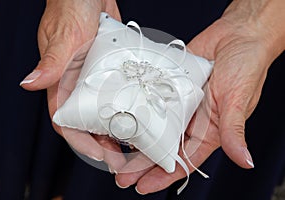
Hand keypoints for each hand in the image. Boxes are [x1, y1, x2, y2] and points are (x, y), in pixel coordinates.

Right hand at [20, 0, 125, 170]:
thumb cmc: (71, 7)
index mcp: (61, 81)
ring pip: (103, 109)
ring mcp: (94, 76)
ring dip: (116, 126)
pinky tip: (140, 111)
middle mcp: (77, 82)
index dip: (81, 141)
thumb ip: (51, 62)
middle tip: (123, 155)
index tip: (100, 154)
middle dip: (102, 141)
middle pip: (87, 121)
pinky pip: (116, 92)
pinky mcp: (108, 67)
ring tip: (134, 140)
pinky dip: (126, 104)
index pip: (66, 120)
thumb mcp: (65, 36)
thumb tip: (30, 84)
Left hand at [115, 0, 284, 193]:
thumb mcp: (238, 100)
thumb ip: (234, 130)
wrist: (237, 35)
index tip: (142, 186)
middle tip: (120, 174)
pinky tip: (122, 116)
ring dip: (136, 138)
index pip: (183, 160)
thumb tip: (244, 160)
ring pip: (153, 126)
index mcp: (208, 130)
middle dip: (142, 163)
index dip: (163, 175)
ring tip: (114, 150)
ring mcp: (177, 103)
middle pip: (163, 148)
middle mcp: (190, 120)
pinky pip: (151, 99)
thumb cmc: (246, 66)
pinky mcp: (169, 85)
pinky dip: (138, 109)